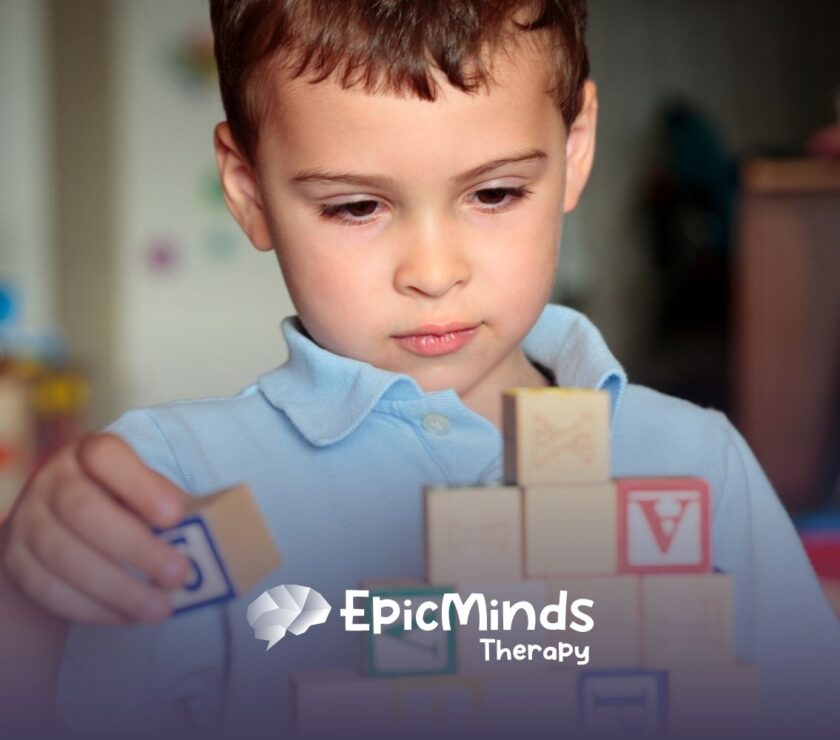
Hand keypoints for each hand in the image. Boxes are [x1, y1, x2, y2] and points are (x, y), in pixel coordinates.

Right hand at [0, 433, 191, 624]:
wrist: (57, 527)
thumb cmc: (121, 503)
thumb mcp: (141, 489)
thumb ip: (164, 503)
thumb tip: (205, 535)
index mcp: (89, 453)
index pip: (105, 456)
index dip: (141, 485)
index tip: (176, 516)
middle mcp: (52, 480)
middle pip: (84, 511)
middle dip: (136, 548)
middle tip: (179, 575)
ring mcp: (28, 519)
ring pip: (64, 556)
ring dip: (118, 588)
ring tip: (161, 608)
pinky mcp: (16, 561)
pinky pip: (49, 589)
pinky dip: (93, 607)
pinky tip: (128, 615)